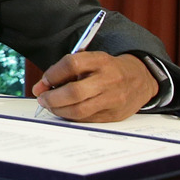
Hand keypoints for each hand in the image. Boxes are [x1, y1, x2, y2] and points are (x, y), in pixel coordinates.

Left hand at [31, 52, 157, 121]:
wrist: (140, 79)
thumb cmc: (107, 69)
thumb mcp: (89, 61)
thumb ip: (63, 71)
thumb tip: (39, 88)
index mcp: (100, 60)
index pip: (71, 64)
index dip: (52, 74)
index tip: (44, 82)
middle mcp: (108, 79)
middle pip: (74, 92)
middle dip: (52, 98)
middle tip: (43, 99)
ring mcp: (112, 99)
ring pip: (79, 110)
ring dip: (58, 110)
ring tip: (51, 106)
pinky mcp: (114, 115)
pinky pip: (86, 119)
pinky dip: (71, 117)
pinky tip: (65, 111)